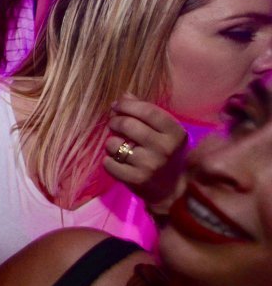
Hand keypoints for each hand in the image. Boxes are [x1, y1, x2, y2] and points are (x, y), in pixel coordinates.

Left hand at [102, 95, 188, 212]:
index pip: (148, 111)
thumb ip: (147, 112)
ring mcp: (150, 165)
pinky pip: (108, 163)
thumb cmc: (166, 154)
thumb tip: (124, 95)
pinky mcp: (135, 180)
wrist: (172, 190)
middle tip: (114, 124)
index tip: (117, 105)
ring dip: (111, 143)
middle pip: (127, 125)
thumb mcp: (165, 133)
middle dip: (115, 121)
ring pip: (114, 144)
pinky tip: (117, 161)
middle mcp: (164, 149)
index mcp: (176, 133)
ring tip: (119, 146)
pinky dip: (108, 160)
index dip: (128, 105)